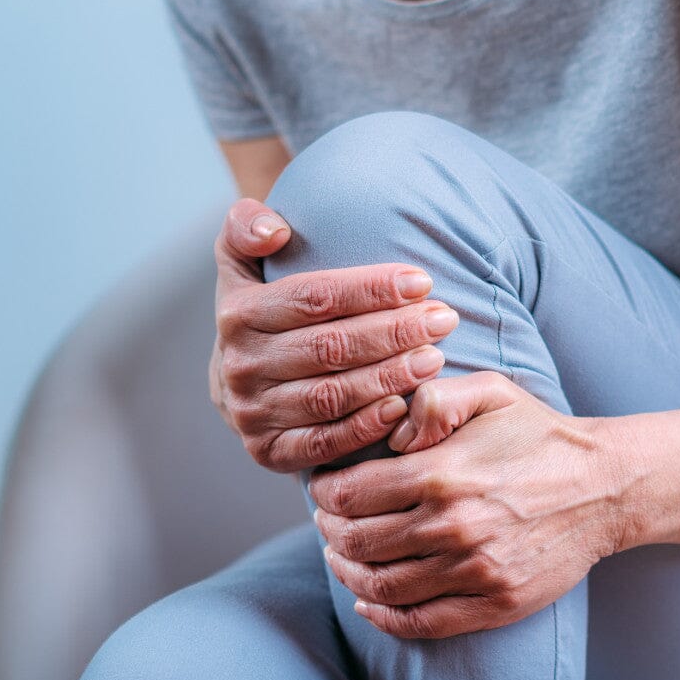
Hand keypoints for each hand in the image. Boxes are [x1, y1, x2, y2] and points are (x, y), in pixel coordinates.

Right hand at [211, 198, 459, 471]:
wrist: (235, 382)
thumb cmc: (263, 312)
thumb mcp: (242, 263)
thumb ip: (245, 228)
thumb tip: (275, 230)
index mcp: (238, 313)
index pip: (313, 297)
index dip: (371, 289)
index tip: (422, 281)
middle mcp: (241, 365)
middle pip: (330, 347)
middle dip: (394, 332)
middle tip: (443, 320)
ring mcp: (253, 413)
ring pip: (331, 395)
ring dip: (389, 377)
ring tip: (435, 358)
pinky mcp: (269, 451)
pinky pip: (322, 444)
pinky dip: (364, 428)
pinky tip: (402, 408)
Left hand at [309, 372, 622, 638]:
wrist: (605, 486)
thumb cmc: (540, 434)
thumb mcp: (489, 391)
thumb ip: (431, 399)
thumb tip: (388, 434)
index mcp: (443, 473)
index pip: (348, 493)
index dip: (322, 492)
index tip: (322, 488)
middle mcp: (453, 526)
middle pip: (356, 541)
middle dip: (329, 531)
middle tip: (327, 520)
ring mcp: (474, 571)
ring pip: (381, 586)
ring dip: (348, 573)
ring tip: (343, 556)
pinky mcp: (494, 602)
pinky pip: (421, 622)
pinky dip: (383, 617)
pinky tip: (369, 602)